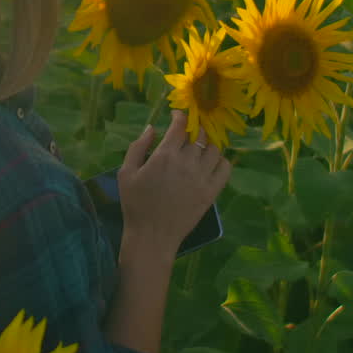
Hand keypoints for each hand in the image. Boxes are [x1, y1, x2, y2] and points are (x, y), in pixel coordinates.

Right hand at [117, 110, 231, 254]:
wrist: (153, 235)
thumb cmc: (136, 204)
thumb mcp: (126, 173)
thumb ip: (138, 147)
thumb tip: (152, 128)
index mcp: (165, 155)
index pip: (180, 126)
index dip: (180, 117)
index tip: (177, 116)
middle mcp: (187, 162)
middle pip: (199, 135)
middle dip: (194, 129)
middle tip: (188, 134)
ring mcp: (202, 177)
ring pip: (214, 149)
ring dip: (207, 144)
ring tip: (199, 149)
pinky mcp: (212, 192)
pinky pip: (225, 168)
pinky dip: (221, 161)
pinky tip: (211, 164)